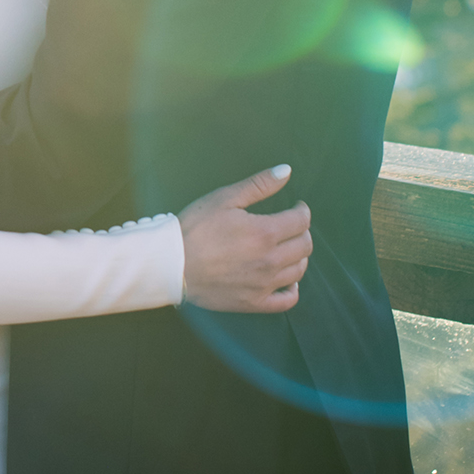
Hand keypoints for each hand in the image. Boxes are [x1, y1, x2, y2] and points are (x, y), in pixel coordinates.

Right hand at [177, 165, 310, 313]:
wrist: (170, 263)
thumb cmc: (195, 228)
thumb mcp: (224, 199)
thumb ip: (259, 185)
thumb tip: (287, 170)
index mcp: (265, 232)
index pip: (301, 221)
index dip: (302, 210)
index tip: (297, 207)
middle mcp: (270, 260)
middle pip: (304, 246)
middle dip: (302, 232)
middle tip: (291, 226)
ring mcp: (264, 285)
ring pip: (299, 271)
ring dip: (298, 257)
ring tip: (287, 248)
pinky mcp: (253, 303)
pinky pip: (286, 301)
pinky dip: (292, 289)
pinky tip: (287, 280)